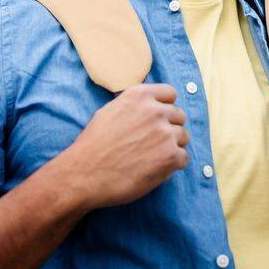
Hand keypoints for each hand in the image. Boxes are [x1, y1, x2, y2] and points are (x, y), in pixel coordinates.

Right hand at [53, 83, 188, 209]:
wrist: (84, 174)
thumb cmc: (93, 146)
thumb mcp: (109, 111)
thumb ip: (132, 105)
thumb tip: (147, 104)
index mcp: (139, 96)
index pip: (169, 94)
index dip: (165, 107)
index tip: (159, 119)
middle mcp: (155, 111)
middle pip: (179, 116)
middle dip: (169, 128)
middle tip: (153, 144)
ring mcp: (165, 133)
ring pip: (183, 137)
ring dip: (172, 147)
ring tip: (152, 158)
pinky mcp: (170, 156)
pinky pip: (184, 158)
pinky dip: (173, 165)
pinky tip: (155, 169)